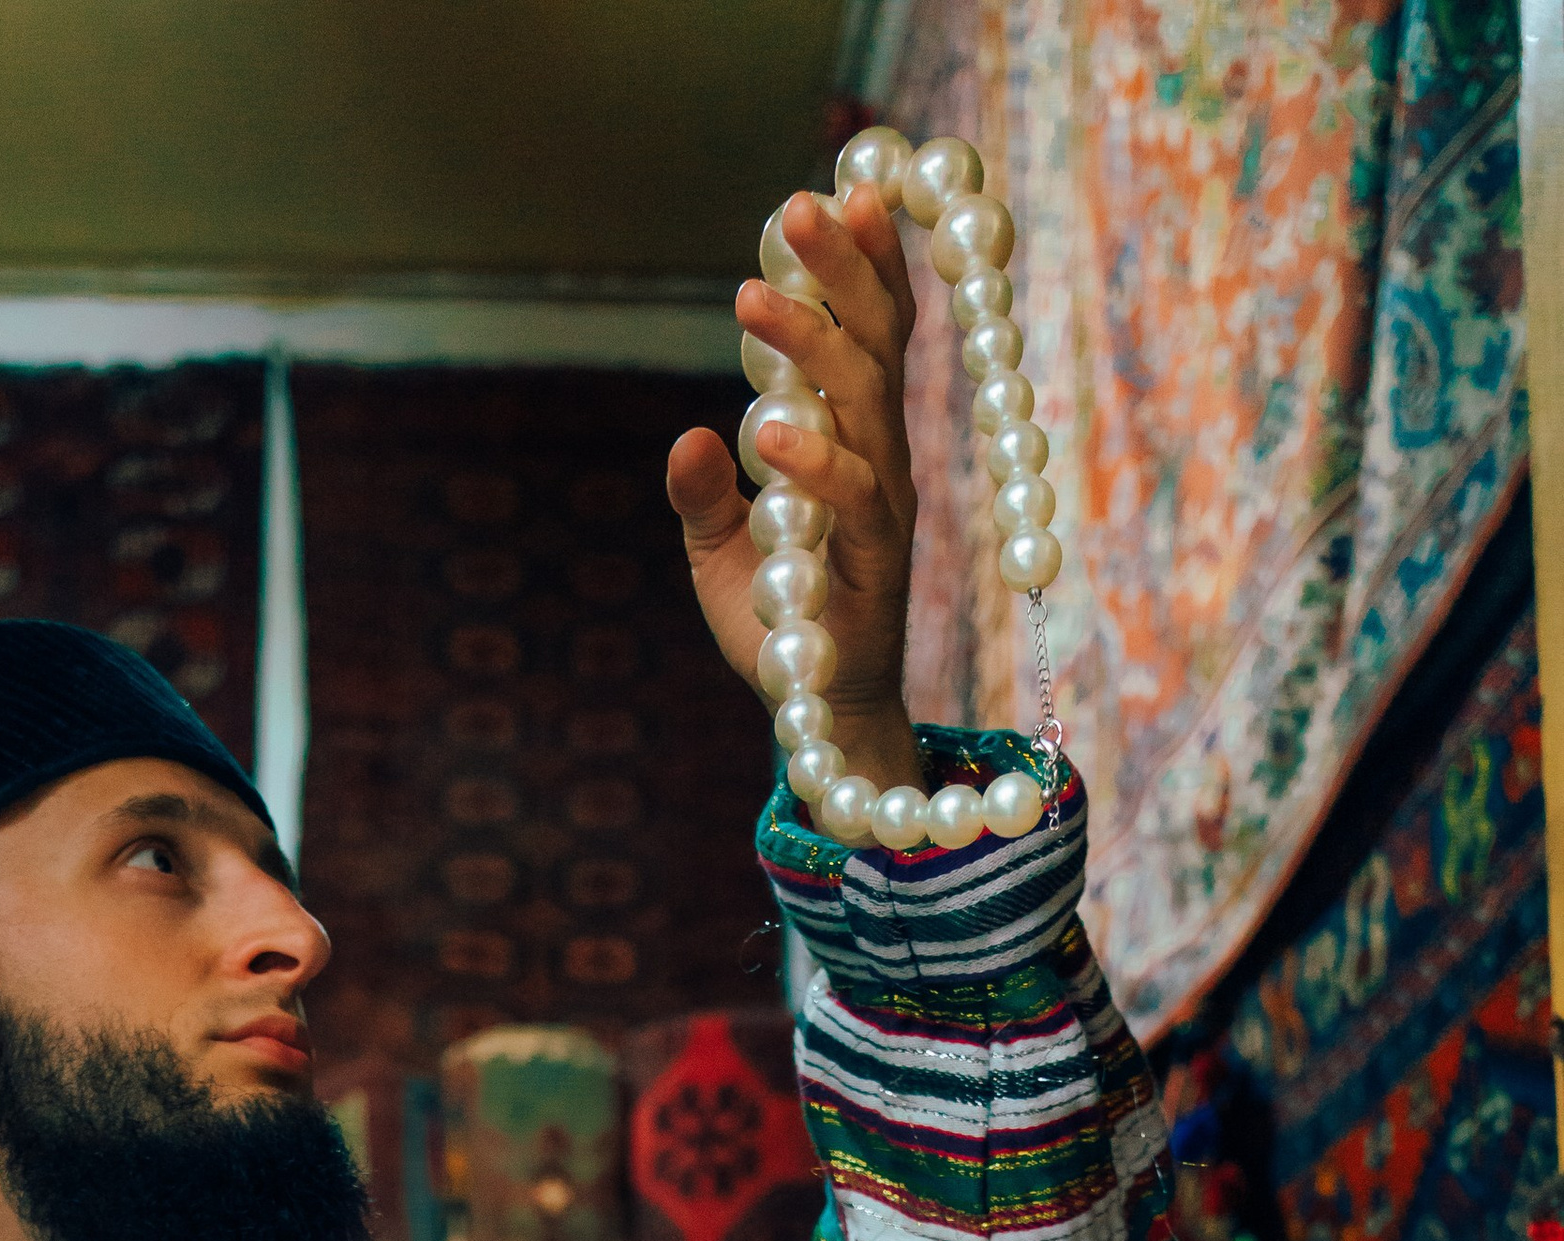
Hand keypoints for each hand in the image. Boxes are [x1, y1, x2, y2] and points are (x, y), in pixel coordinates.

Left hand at [668, 181, 922, 798]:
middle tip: (792, 207)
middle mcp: (881, 458)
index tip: (832, 192)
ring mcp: (886, 505)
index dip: (860, 262)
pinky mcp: (877, 561)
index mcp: (852, 439)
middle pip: (874, 341)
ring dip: (811, 343)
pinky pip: (851, 495)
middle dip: (839, 269)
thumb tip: (686, 435)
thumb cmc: (779, 620)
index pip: (870, 332)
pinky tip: (767, 429)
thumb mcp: (720, 551)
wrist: (817, 715)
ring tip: (751, 297)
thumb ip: (704, 494)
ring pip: (862, 401)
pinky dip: (811, 459)